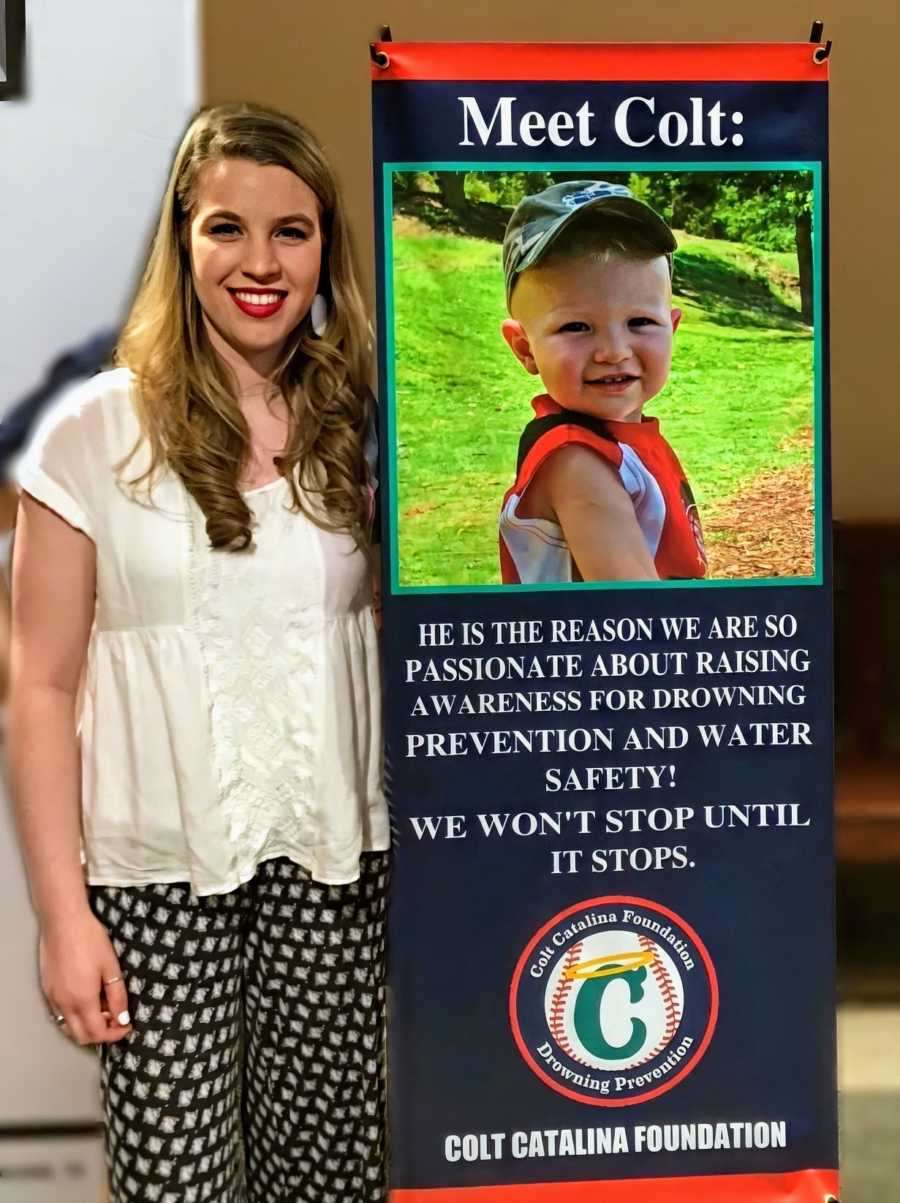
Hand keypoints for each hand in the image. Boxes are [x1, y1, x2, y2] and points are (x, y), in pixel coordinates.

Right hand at [40, 909, 132, 1045]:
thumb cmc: (91, 940)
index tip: (127, 1026)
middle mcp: (64, 1005)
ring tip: (102, 1007)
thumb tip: (122, 1019)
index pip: (97, 1033)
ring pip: (68, 1027)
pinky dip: (74, 1017)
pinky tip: (86, 999)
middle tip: (116, 1018)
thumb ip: (117, 996)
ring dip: (86, 1026)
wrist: (63, 922)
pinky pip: (59, 1015)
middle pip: (81, 1036)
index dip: (114, 1034)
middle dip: (100, 1034)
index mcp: (82, 1000)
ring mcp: (52, 998)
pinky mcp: (46, 990)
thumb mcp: (111, 967)